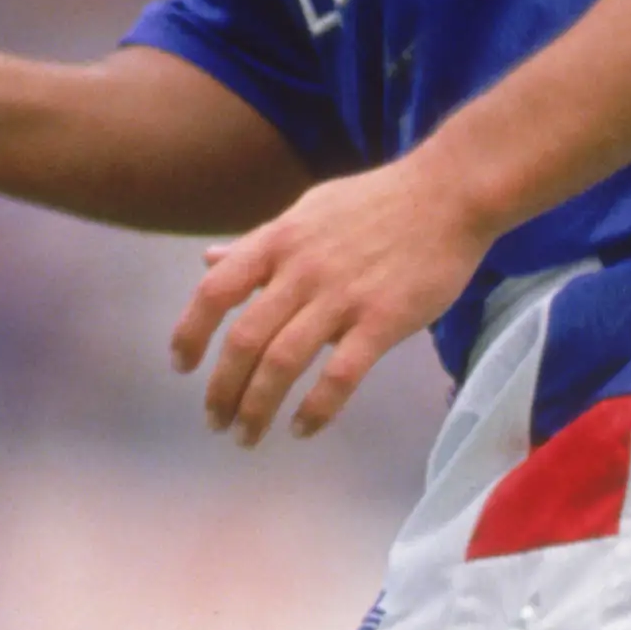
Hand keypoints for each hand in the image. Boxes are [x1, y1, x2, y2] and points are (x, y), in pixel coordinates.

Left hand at [170, 151, 487, 445]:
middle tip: (215, 422)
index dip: (190, 334)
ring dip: (257, 408)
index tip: (182, 367)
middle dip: (222, 390)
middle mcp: (301, 271)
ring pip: (283, 363)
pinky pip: (340, 377)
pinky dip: (315, 409)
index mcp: (278, 242)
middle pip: (244, 341)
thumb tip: (208, 262)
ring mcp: (342, 297)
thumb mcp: (306, 211)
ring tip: (248, 436)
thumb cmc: (378, 202)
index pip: (215, 293)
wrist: (449, 193)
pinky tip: (303, 428)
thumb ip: (257, 243)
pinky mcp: (383, 321)